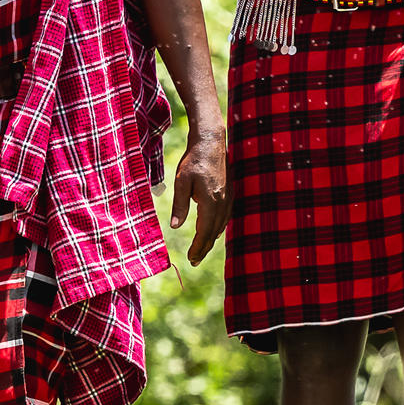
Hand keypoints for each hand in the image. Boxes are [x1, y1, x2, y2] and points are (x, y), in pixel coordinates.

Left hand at [166, 127, 229, 264]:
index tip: (190, 259)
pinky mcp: (229, 193)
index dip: (198, 247)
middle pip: (213, 233)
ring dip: (210, 239)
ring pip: (220, 226)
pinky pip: (224, 217)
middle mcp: (222, 203)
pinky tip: (212, 231)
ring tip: (201, 250)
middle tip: (194, 261)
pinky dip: (217, 228)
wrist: (211, 142)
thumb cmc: (194, 160)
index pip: (204, 232)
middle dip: (204, 248)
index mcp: (211, 202)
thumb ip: (179, 205)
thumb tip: (174, 227)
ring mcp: (228, 198)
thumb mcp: (182, 182)